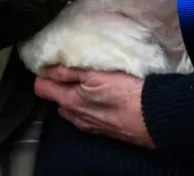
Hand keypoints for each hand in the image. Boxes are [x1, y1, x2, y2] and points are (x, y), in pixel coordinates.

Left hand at [34, 66, 153, 147]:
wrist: (152, 117)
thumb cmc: (127, 94)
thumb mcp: (98, 76)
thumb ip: (71, 72)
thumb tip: (49, 68)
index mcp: (69, 101)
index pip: (41, 88)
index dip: (44, 74)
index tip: (53, 64)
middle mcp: (74, 116)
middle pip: (57, 98)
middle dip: (62, 86)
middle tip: (77, 71)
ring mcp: (87, 124)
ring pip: (73, 108)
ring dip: (77, 97)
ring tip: (94, 83)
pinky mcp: (101, 129)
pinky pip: (87, 115)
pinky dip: (91, 105)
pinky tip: (106, 98)